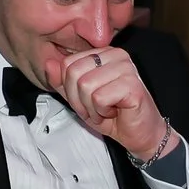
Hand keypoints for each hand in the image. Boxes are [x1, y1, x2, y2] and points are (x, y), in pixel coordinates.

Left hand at [49, 44, 168, 161]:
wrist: (140, 134)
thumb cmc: (113, 116)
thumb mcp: (80, 99)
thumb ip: (63, 82)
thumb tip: (48, 64)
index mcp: (104, 54)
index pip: (67, 63)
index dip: (69, 89)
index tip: (86, 101)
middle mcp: (116, 55)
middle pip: (74, 73)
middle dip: (78, 100)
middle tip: (95, 108)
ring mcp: (126, 68)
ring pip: (85, 85)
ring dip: (91, 107)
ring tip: (105, 110)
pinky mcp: (132, 85)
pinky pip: (99, 97)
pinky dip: (101, 112)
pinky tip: (114, 112)